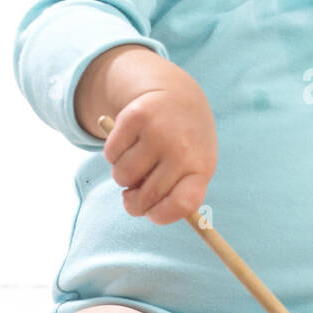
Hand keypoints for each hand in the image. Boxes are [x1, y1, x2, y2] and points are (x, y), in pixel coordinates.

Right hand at [101, 78, 216, 224]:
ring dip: (123, 176)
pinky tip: (130, 142)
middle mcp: (182, 149)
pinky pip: (110, 154)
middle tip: (135, 191)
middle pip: (146, 197)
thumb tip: (149, 212)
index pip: (183, 204)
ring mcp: (159, 131)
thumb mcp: (192, 167)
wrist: (177, 97)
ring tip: (138, 161)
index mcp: (201, 166)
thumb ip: (174, 195)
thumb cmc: (184, 145)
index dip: (162, 216)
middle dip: (134, 201)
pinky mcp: (136, 116)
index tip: (151, 214)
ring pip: (122, 177)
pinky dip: (114, 155)